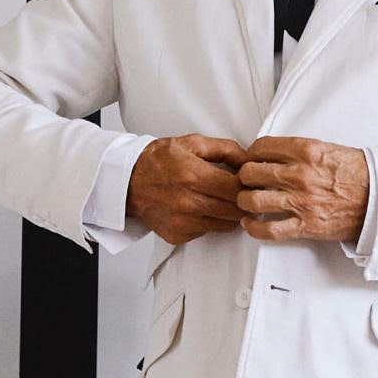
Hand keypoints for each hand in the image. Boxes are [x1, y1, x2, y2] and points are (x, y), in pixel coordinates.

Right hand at [126, 134, 250, 245]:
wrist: (127, 183)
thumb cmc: (158, 161)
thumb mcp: (191, 143)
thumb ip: (225, 148)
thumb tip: (249, 161)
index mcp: (193, 176)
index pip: (237, 189)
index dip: (249, 185)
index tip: (249, 182)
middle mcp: (188, 202)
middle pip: (235, 210)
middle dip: (243, 201)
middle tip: (242, 192)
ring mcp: (182, 222)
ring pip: (226, 224)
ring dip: (230, 213)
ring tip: (222, 199)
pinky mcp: (178, 235)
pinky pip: (208, 232)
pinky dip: (211, 221)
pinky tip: (203, 208)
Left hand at [236, 136, 368, 242]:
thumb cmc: (356, 173)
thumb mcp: (327, 149)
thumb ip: (297, 149)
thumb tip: (271, 152)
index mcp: (305, 151)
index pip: (260, 147)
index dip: (250, 154)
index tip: (251, 159)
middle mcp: (299, 174)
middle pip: (250, 173)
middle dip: (244, 177)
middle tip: (247, 181)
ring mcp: (300, 201)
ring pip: (252, 200)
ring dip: (244, 201)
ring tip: (247, 201)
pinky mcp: (305, 225)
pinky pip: (268, 230)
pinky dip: (254, 228)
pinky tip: (251, 223)